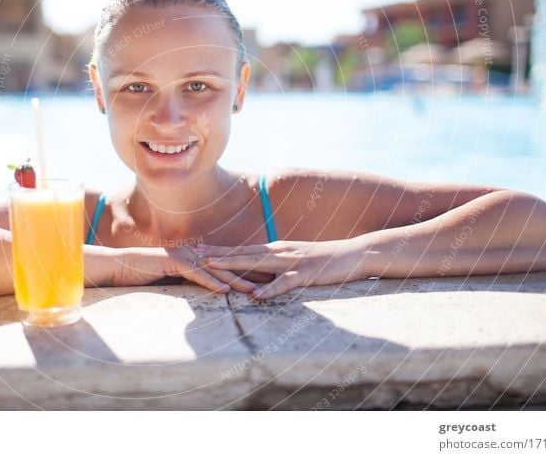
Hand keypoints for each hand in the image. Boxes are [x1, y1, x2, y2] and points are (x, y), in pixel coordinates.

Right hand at [113, 246, 257, 293]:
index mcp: (196, 256)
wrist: (121, 266)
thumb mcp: (174, 280)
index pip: (227, 265)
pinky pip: (195, 274)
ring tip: (254, 289)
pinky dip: (210, 282)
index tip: (268, 278)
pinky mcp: (172, 263)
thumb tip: (207, 292)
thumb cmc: (146, 275)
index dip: (247, 271)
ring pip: (214, 270)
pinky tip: (224, 290)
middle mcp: (193, 253)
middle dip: (249, 273)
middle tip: (271, 280)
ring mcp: (184, 256)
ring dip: (234, 280)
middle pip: (227, 265)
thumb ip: (191, 282)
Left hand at [192, 239, 366, 299]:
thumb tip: (257, 277)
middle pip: (242, 253)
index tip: (197, 250)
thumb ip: (276, 268)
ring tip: (212, 268)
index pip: (242, 249)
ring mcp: (292, 261)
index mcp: (276, 249)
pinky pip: (285, 283)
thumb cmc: (323, 260)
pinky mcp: (306, 274)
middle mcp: (280, 251)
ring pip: (257, 263)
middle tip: (193, 255)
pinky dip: (270, 289)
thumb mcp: (295, 262)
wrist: (353, 255)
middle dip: (217, 255)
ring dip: (233, 265)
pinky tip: (256, 296)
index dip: (219, 250)